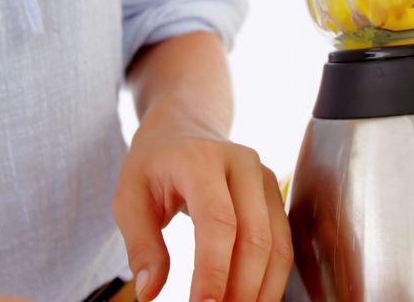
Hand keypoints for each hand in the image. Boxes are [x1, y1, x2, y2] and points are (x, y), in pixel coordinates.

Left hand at [112, 108, 292, 301]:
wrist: (183, 127)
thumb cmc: (154, 164)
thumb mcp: (130, 198)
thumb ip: (141, 246)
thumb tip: (150, 292)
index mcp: (201, 159)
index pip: (218, 221)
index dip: (215, 270)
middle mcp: (242, 164)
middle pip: (255, 236)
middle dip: (241, 288)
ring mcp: (265, 178)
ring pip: (277, 243)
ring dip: (262, 289)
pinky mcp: (275, 195)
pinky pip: (283, 243)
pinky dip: (271, 278)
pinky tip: (253, 299)